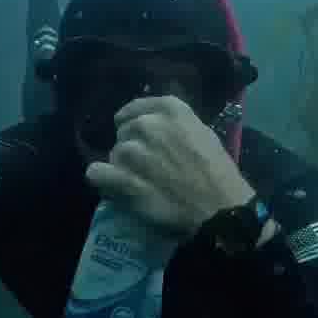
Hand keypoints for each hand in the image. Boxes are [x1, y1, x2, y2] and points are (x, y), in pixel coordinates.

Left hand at [85, 95, 254, 236]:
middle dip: (132, 147)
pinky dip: (102, 179)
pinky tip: (113, 187)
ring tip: (139, 182)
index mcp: (170, 110)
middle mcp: (149, 125)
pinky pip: (96, 172)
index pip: (135, 108)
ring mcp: (134, 151)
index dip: (133, 122)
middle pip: (124, 132)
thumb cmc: (218, 173)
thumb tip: (155, 127)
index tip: (138, 136)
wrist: (221, 208)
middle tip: (146, 167)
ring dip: (122, 167)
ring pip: (113, 154)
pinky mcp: (124, 179)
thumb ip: (175, 125)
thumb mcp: (202, 134)